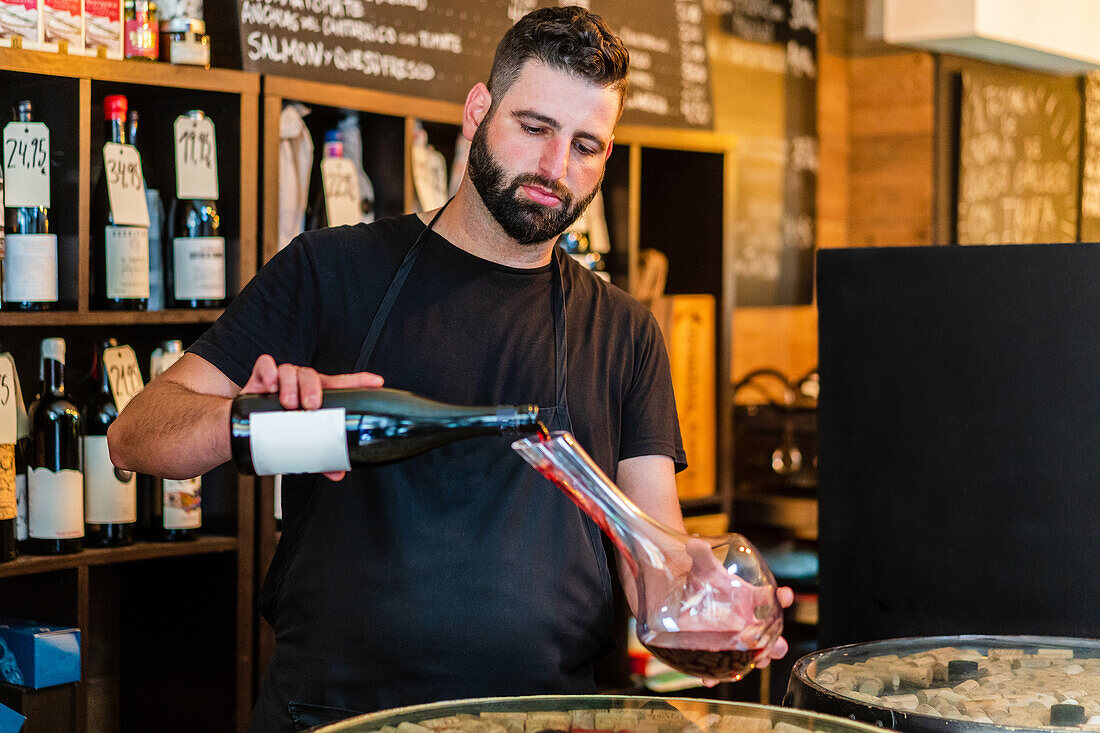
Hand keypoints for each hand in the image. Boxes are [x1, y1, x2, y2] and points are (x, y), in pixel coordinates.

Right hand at [241, 354, 383, 480]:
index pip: (340, 384)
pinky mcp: (261, 375)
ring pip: (290, 371)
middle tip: (311, 406)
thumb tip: (338, 473)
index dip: (358, 381)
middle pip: (312, 376)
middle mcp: (302, 382)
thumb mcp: (299, 439)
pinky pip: (266, 365)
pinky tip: (270, 385)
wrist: (242, 424)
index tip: (376, 382)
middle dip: (312, 389)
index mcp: (317, 393)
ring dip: (290, 385)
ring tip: (288, 403)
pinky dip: (269, 372)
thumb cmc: (277, 426)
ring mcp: (282, 377)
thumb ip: (318, 455)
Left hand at [679, 538, 793, 684]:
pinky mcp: (718, 650)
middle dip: (777, 643)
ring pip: (754, 655)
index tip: (785, 595)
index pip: (774, 598)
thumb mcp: (702, 567)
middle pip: (772, 635)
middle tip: (778, 645)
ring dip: (756, 661)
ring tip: (755, 664)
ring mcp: (735, 638)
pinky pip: (723, 666)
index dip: (783, 598)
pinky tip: (710, 678)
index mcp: (750, 598)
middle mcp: (748, 620)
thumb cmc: (702, 579)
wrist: (684, 594)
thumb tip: (694, 542)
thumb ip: (700, 554)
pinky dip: (718, 675)